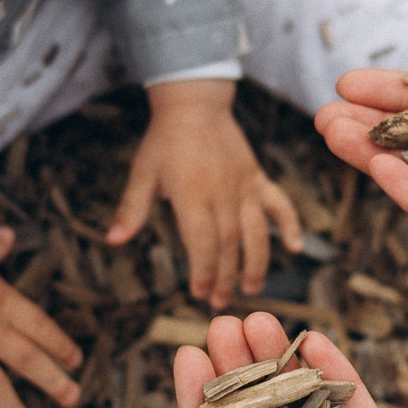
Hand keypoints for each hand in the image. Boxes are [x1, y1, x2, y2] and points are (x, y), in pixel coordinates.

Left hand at [106, 80, 303, 308]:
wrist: (195, 103)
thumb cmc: (164, 141)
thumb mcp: (141, 173)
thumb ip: (131, 209)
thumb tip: (113, 240)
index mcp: (192, 194)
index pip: (202, 242)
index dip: (203, 271)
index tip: (199, 293)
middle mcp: (223, 193)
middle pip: (229, 244)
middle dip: (226, 277)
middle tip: (220, 303)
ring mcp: (244, 186)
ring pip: (256, 231)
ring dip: (256, 263)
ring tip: (252, 290)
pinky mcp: (257, 178)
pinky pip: (279, 203)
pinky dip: (289, 225)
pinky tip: (294, 248)